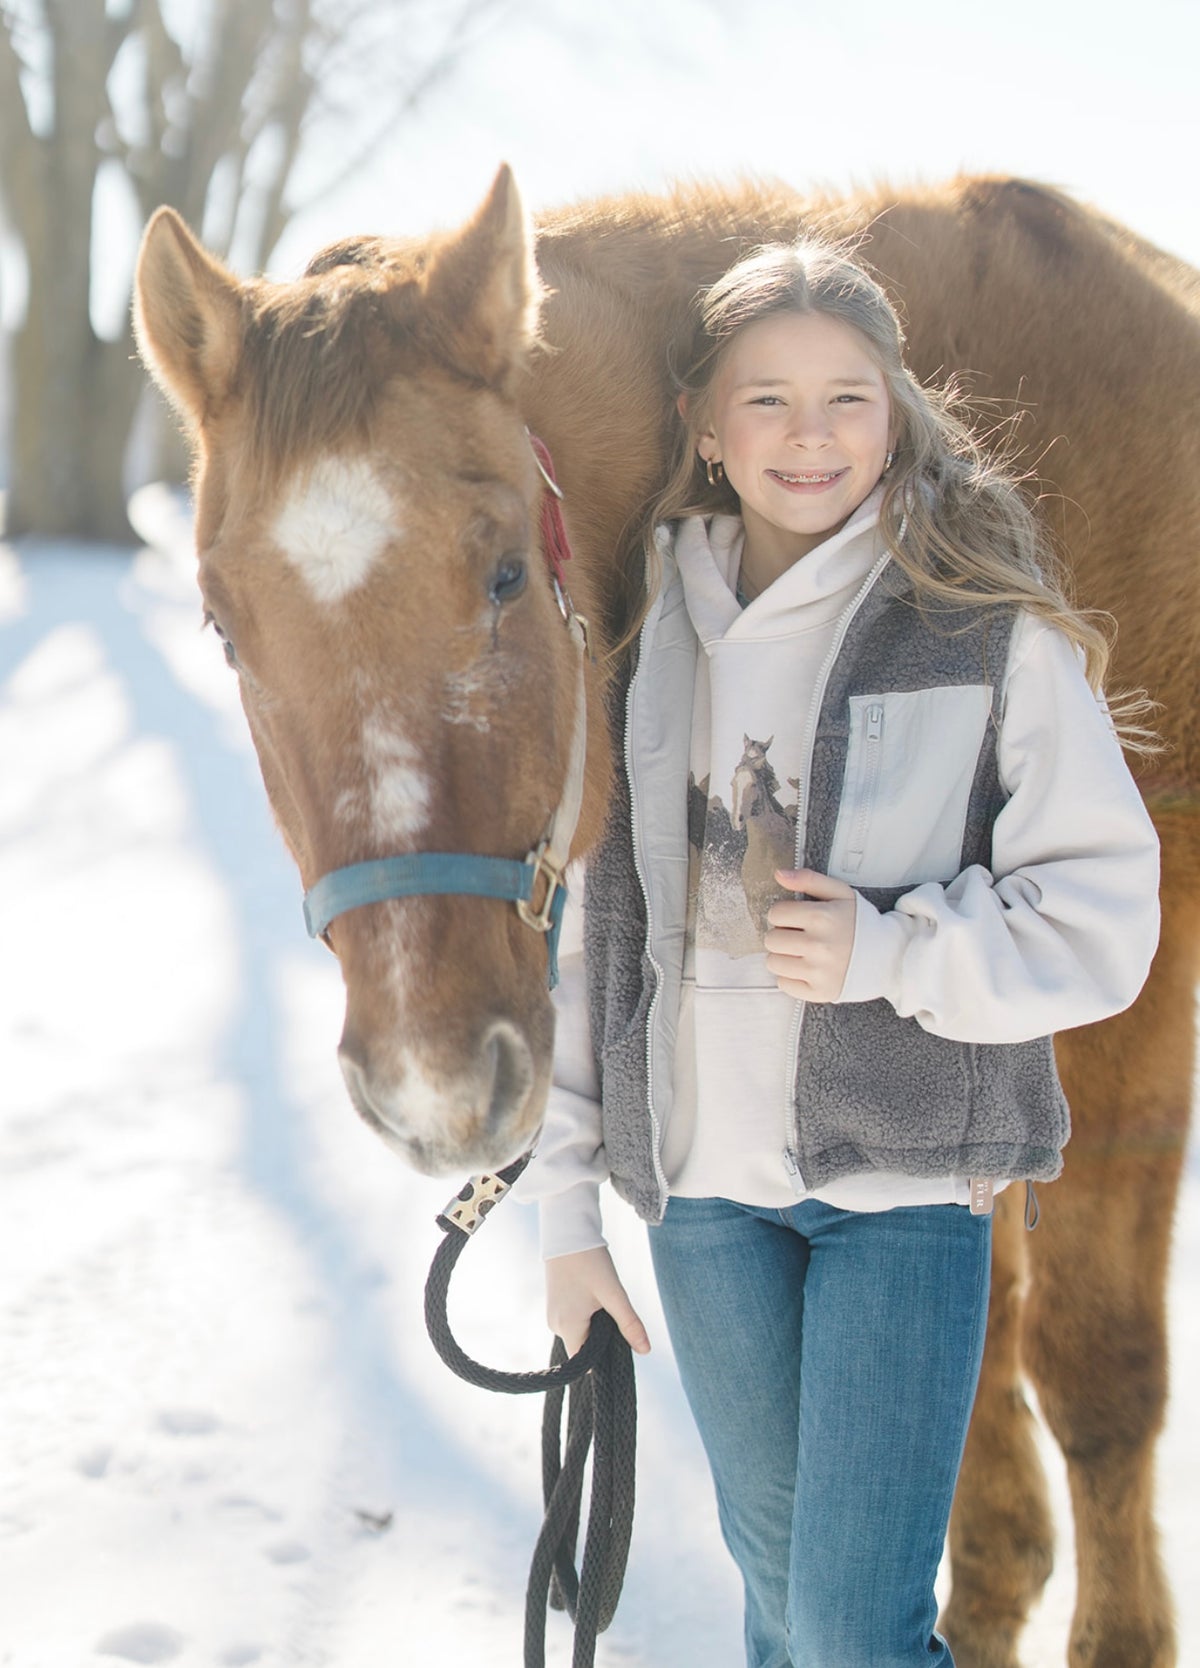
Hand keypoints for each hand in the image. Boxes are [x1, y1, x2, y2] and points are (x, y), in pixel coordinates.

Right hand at [545, 1246, 650, 1357]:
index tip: (617, 1337)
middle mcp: (555, 1325)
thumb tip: (646, 1350)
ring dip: (595, 1323)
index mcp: (567, 1327)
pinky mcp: (555, 1304)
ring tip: (601, 1297)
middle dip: (602, 1335)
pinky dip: (587, 1314)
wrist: (567, 1232)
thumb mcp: (614, 1293)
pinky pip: (574, 1320)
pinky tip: (593, 1294)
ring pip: (580, 1331)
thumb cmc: (590, 1261)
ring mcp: (553, 1314)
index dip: (604, 1355)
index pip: (586, 1360)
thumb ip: (629, 1323)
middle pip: (584, 1346)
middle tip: (612, 1309)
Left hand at [764, 868, 856, 1001]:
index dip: (783, 914)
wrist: (888, 955)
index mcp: (822, 917)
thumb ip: (808, 879)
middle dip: (782, 935)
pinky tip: (808, 969)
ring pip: (773, 963)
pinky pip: (784, 984)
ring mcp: (819, 972)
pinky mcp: (820, 992)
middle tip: (800, 936)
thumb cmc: (860, 923)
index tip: (796, 918)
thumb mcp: (840, 893)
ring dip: (784, 957)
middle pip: (771, 940)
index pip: (776, 913)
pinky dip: (791, 977)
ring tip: (802, 953)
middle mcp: (819, 946)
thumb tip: (778, 874)